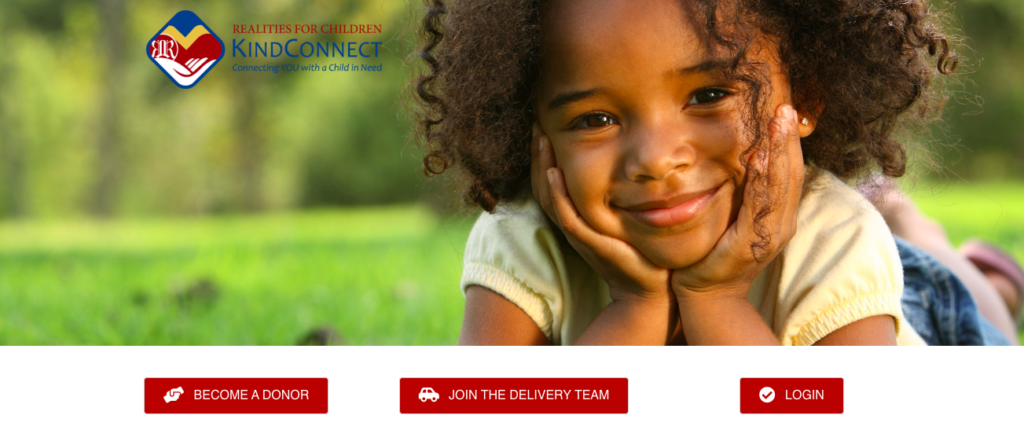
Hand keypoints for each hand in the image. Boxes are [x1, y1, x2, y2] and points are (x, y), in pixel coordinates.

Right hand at [530, 124, 671, 302]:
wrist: (652, 286)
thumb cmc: (642, 249)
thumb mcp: (626, 214)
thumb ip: (621, 192)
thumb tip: (631, 160)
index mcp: (578, 216)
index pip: (551, 181)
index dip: (544, 155)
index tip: (546, 127)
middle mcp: (573, 223)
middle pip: (543, 184)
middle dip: (539, 154)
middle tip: (538, 125)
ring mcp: (579, 233)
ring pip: (549, 196)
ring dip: (543, 166)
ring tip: (542, 139)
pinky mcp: (589, 242)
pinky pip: (565, 215)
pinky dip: (557, 194)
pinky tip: (554, 172)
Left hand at [670, 104, 805, 299]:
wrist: (705, 293)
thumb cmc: (715, 252)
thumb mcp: (734, 215)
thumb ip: (743, 191)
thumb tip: (744, 156)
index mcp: (780, 215)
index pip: (790, 171)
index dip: (789, 141)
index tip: (785, 110)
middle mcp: (782, 224)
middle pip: (792, 173)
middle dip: (788, 138)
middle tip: (786, 106)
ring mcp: (769, 235)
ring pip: (780, 185)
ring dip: (779, 150)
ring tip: (778, 121)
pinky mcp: (751, 244)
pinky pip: (759, 206)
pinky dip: (761, 181)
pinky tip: (758, 158)